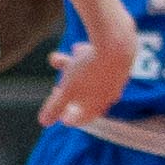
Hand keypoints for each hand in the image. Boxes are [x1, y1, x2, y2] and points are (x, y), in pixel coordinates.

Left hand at [45, 18, 135, 136]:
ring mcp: (116, 78)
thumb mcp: (67, 90)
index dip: (64, 114)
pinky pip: (99, 63)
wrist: (116, 42)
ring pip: (89, 77)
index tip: (54, 102)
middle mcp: (109, 95)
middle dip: (66, 89)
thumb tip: (44, 122)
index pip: (80, 118)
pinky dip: (85, 58)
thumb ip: (55, 107)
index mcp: (97, 106)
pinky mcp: (120, 62)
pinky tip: (76, 48)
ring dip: (71, 69)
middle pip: (83, 96)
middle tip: (56, 85)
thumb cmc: (90, 69)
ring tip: (55, 58)